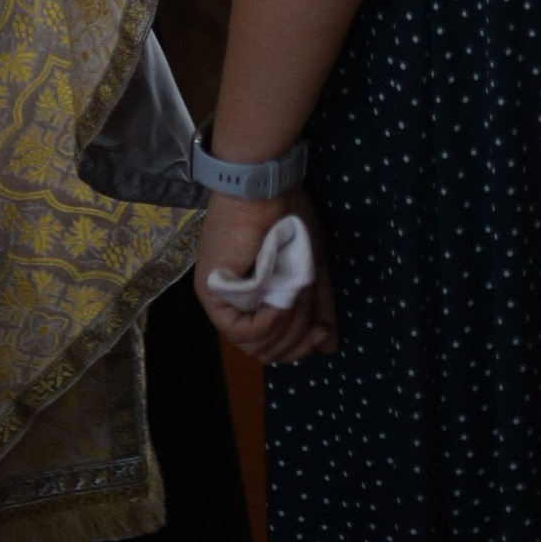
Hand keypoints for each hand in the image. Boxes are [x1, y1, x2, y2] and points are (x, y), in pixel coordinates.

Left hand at [195, 188, 338, 364]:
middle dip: (297, 342)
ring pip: (257, 343)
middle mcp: (235, 306)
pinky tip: (279, 301)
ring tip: (297, 296)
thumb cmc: (287, 220)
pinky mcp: (212, 297)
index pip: (271, 347)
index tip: (322, 335)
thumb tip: (328, 346)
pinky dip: (269, 322)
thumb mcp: (311, 271)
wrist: (266, 191)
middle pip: (266, 350)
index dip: (298, 349)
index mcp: (255, 302)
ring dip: (287, 325)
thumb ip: (317, 307)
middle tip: (317, 327)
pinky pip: (244, 330)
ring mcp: (222, 302)